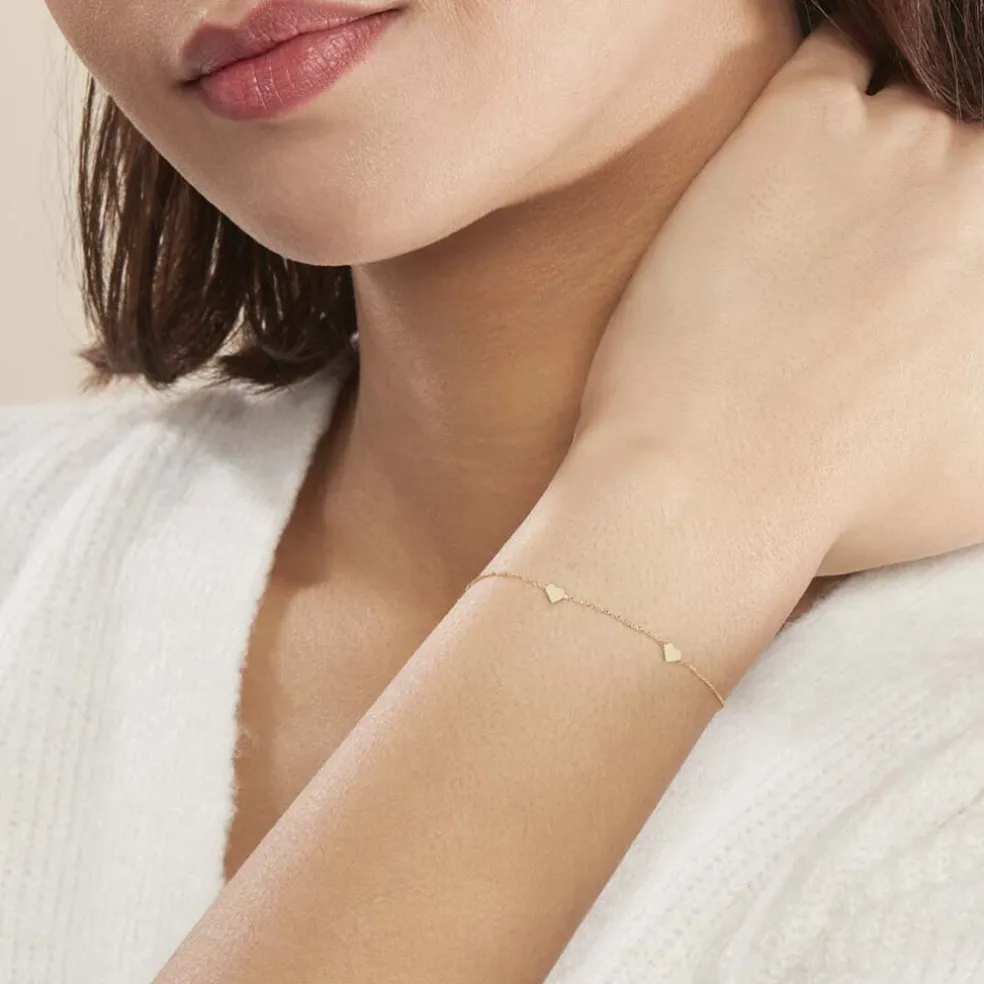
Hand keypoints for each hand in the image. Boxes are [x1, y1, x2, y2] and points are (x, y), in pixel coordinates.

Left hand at [572, 19, 983, 578]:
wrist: (715, 489)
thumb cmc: (843, 504)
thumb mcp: (981, 475)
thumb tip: (971, 348)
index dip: (962, 203)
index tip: (934, 233)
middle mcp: (978, 187)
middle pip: (973, 132)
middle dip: (941, 168)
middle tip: (878, 223)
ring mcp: (897, 147)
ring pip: (917, 80)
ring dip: (887, 116)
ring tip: (832, 181)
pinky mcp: (795, 133)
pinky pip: (831, 55)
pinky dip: (827, 82)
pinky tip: (793, 138)